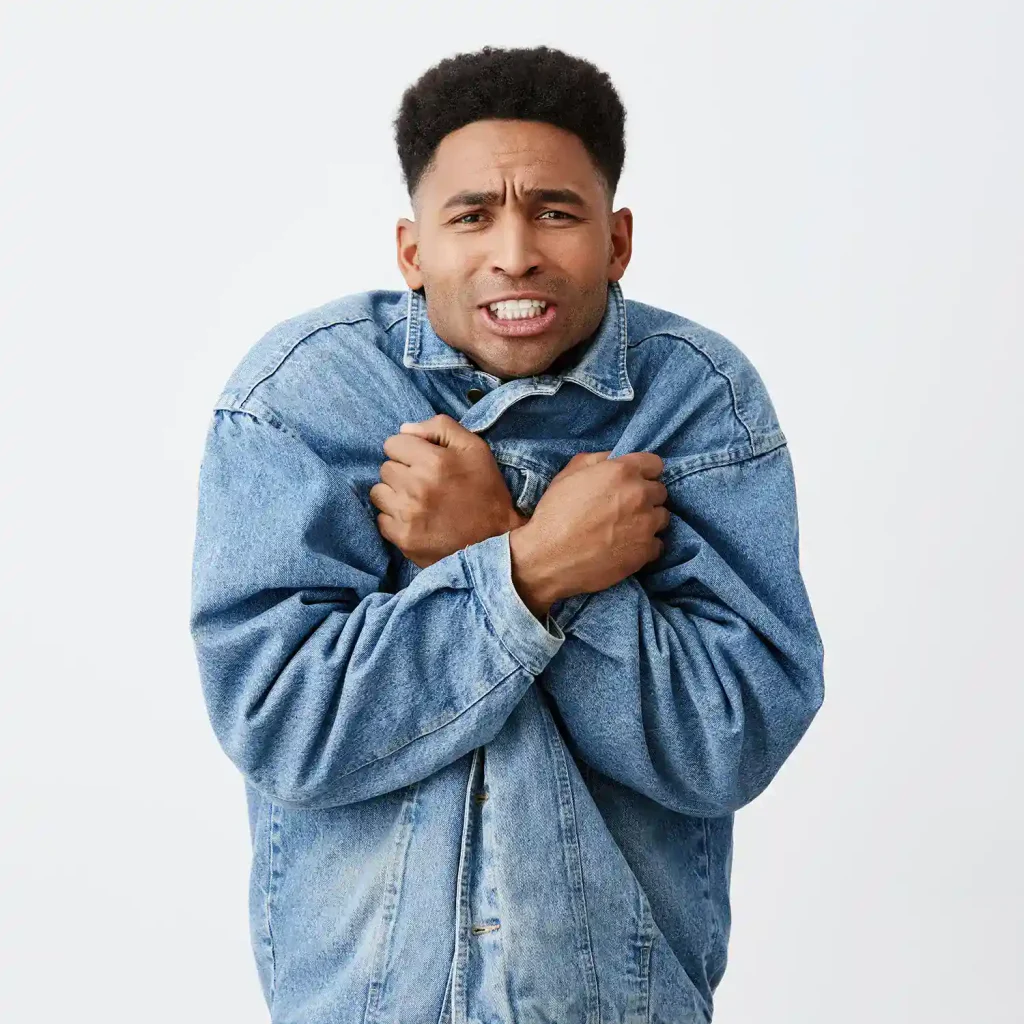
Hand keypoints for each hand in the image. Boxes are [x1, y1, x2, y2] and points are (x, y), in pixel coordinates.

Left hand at [370, 413, 525, 568]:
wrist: (496, 540)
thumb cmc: (485, 490)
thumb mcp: (475, 448)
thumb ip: (440, 427)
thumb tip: (405, 429)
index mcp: (434, 461)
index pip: (393, 443)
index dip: (408, 450)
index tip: (423, 461)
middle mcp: (417, 487)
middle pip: (385, 468)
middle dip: (402, 472)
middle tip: (424, 483)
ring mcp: (408, 515)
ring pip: (379, 493)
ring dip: (394, 495)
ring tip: (418, 502)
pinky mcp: (404, 539)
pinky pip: (381, 520)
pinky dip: (395, 519)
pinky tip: (416, 520)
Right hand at [509, 451, 669, 615]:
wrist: (548, 558)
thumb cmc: (554, 514)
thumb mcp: (568, 475)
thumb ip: (596, 459)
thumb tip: (613, 458)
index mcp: (622, 471)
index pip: (655, 464)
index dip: (644, 472)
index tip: (634, 481)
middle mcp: (640, 495)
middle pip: (660, 491)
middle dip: (646, 497)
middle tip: (626, 508)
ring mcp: (646, 525)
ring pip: (662, 518)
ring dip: (649, 521)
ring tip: (628, 529)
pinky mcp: (645, 551)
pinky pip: (658, 545)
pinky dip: (646, 546)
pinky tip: (627, 548)